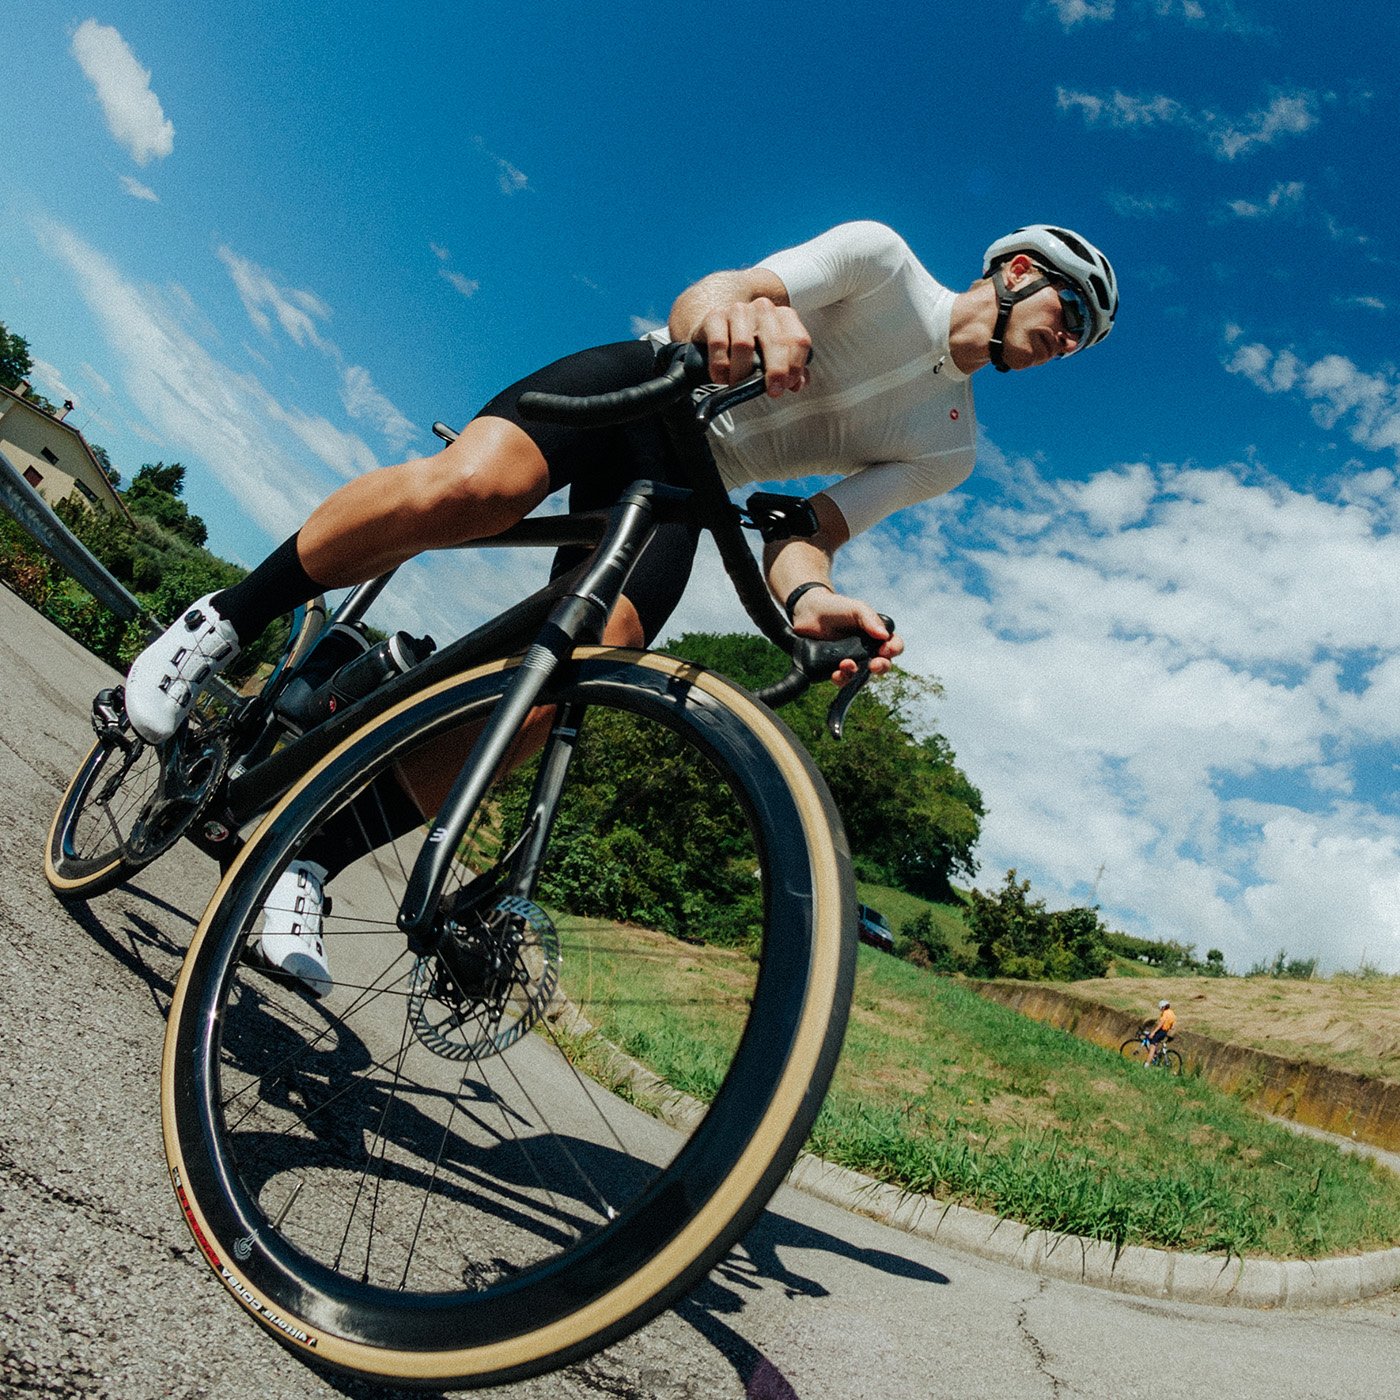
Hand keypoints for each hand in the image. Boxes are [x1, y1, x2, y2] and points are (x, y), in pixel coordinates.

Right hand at [697, 297, 811, 397]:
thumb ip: (790, 369)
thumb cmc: (752, 344)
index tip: (788, 384)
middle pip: (775, 341)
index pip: (799, 340)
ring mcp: (738, 310)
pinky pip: (719, 343)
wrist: (719, 326)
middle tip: (772, 391)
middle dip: (776, 370)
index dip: (795, 365)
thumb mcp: (773, 354)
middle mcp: (764, 309)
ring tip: (738, 384)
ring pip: (744, 344)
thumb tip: (798, 384)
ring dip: (742, 372)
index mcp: (784, 317)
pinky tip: (721, 376)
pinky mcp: (715, 317)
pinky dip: (720, 365)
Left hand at [789, 589, 903, 685]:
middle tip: (874, 665)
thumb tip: (884, 636)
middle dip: (881, 667)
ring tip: (847, 665)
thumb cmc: (836, 607)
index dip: (894, 649)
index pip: (894, 646)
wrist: (809, 611)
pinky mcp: (836, 668)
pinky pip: (844, 680)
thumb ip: (870, 619)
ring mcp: (852, 660)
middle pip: (883, 665)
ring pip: (864, 676)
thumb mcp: (856, 609)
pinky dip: (842, 679)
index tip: (885, 649)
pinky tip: (836, 673)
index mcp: (877, 635)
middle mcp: (868, 650)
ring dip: (859, 674)